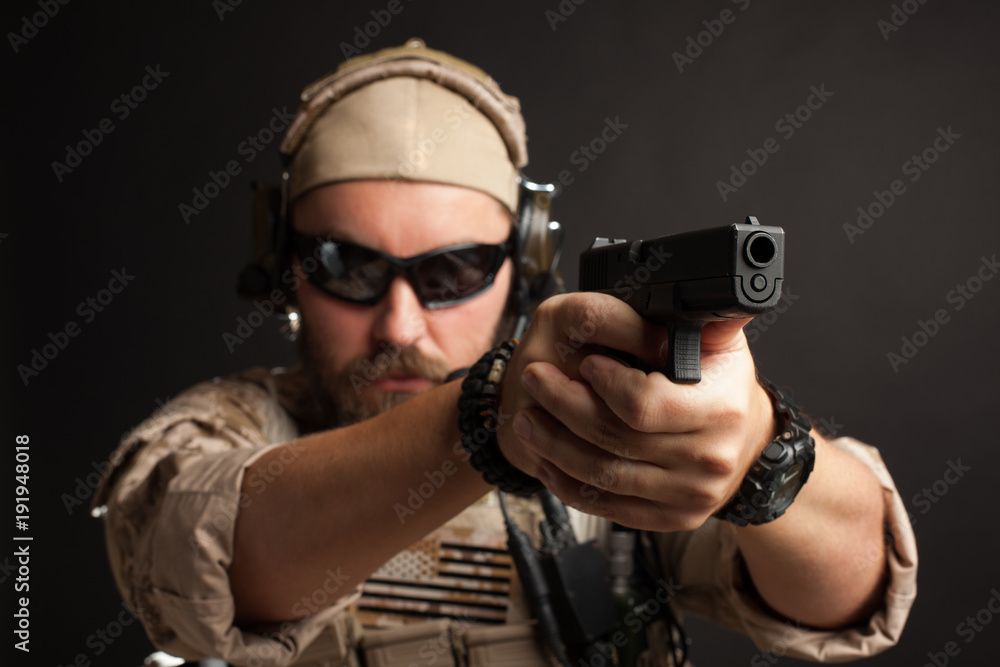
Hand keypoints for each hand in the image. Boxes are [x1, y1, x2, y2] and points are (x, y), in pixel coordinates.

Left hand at [497, 292, 775, 530]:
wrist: (747, 444)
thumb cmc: (723, 387)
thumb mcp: (722, 345)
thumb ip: (710, 318)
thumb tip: (719, 289)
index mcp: (721, 409)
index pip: (644, 402)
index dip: (605, 384)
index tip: (585, 362)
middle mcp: (708, 458)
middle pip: (614, 438)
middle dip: (563, 405)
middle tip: (533, 378)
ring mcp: (690, 495)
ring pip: (603, 475)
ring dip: (554, 446)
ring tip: (528, 418)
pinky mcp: (671, 517)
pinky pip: (609, 507)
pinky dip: (569, 486)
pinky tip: (547, 461)